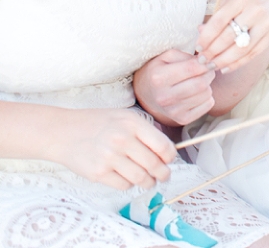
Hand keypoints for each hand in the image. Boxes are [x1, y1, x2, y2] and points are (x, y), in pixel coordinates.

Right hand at [51, 107, 175, 190]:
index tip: (170, 160)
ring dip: (148, 182)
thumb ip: (144, 130)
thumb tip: (166, 150)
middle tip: (164, 176)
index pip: (162, 145)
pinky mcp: (98, 173)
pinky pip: (124, 185)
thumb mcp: (123, 116)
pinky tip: (127, 177)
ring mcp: (110, 158)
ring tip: (148, 180)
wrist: (64, 132)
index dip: (170, 157)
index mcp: (132, 123)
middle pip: (153, 165)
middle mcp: (122, 139)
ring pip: (140, 178)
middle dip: (163, 174)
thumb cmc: (97, 123)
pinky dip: (129, 184)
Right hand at [134, 49, 215, 126]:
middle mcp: (164, 97)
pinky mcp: (182, 119)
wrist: (146, 93)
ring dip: (208, 85)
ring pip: (206, 94)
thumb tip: (206, 62)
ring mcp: (173, 111)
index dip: (204, 62)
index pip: (191, 68)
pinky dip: (207, 97)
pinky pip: (207, 105)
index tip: (206, 60)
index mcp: (159, 77)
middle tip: (206, 70)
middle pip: (201, 83)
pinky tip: (198, 93)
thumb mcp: (167, 56)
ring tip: (199, 81)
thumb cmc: (160, 70)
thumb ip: (186, 56)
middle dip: (208, 73)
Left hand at [196, 0, 268, 73]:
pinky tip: (225, 68)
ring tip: (211, 66)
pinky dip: (237, 63)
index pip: (219, 21)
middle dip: (213, 51)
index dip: (206, 37)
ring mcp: (266, 24)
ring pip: (241, 49)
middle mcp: (256, 11)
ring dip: (224, 61)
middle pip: (229, 37)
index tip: (198, 47)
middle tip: (202, 60)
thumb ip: (218, 14)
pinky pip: (253, 54)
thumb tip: (200, 31)